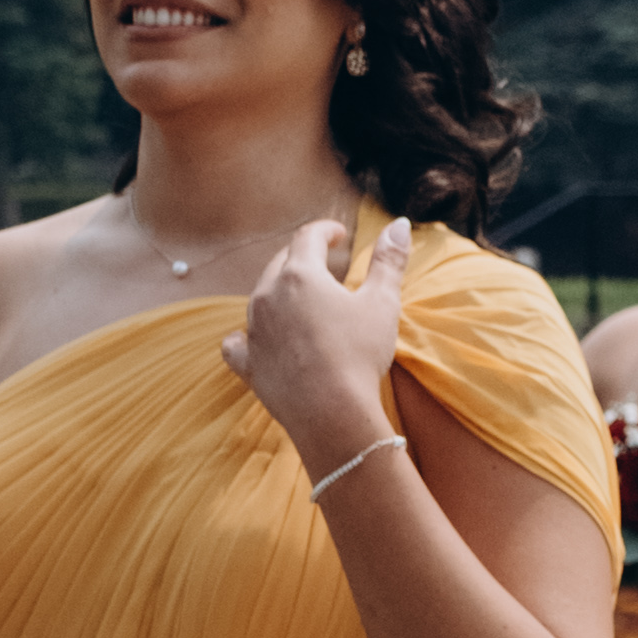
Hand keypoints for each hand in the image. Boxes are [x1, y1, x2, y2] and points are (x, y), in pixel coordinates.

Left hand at [222, 216, 405, 472]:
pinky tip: (258, 338)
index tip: (339, 235)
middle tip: (325, 265)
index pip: (308, 237)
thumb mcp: (382, 303)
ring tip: (304, 303)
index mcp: (300, 275)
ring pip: (261, 297)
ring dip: (282, 293)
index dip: (326, 231)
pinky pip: (238, 341)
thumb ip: (389, 261)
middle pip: (281, 263)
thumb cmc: (359, 354)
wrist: (331, 412)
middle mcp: (268, 295)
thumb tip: (399, 224)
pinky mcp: (247, 362)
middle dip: (303, 258)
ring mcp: (253, 329)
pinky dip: (248, 335)